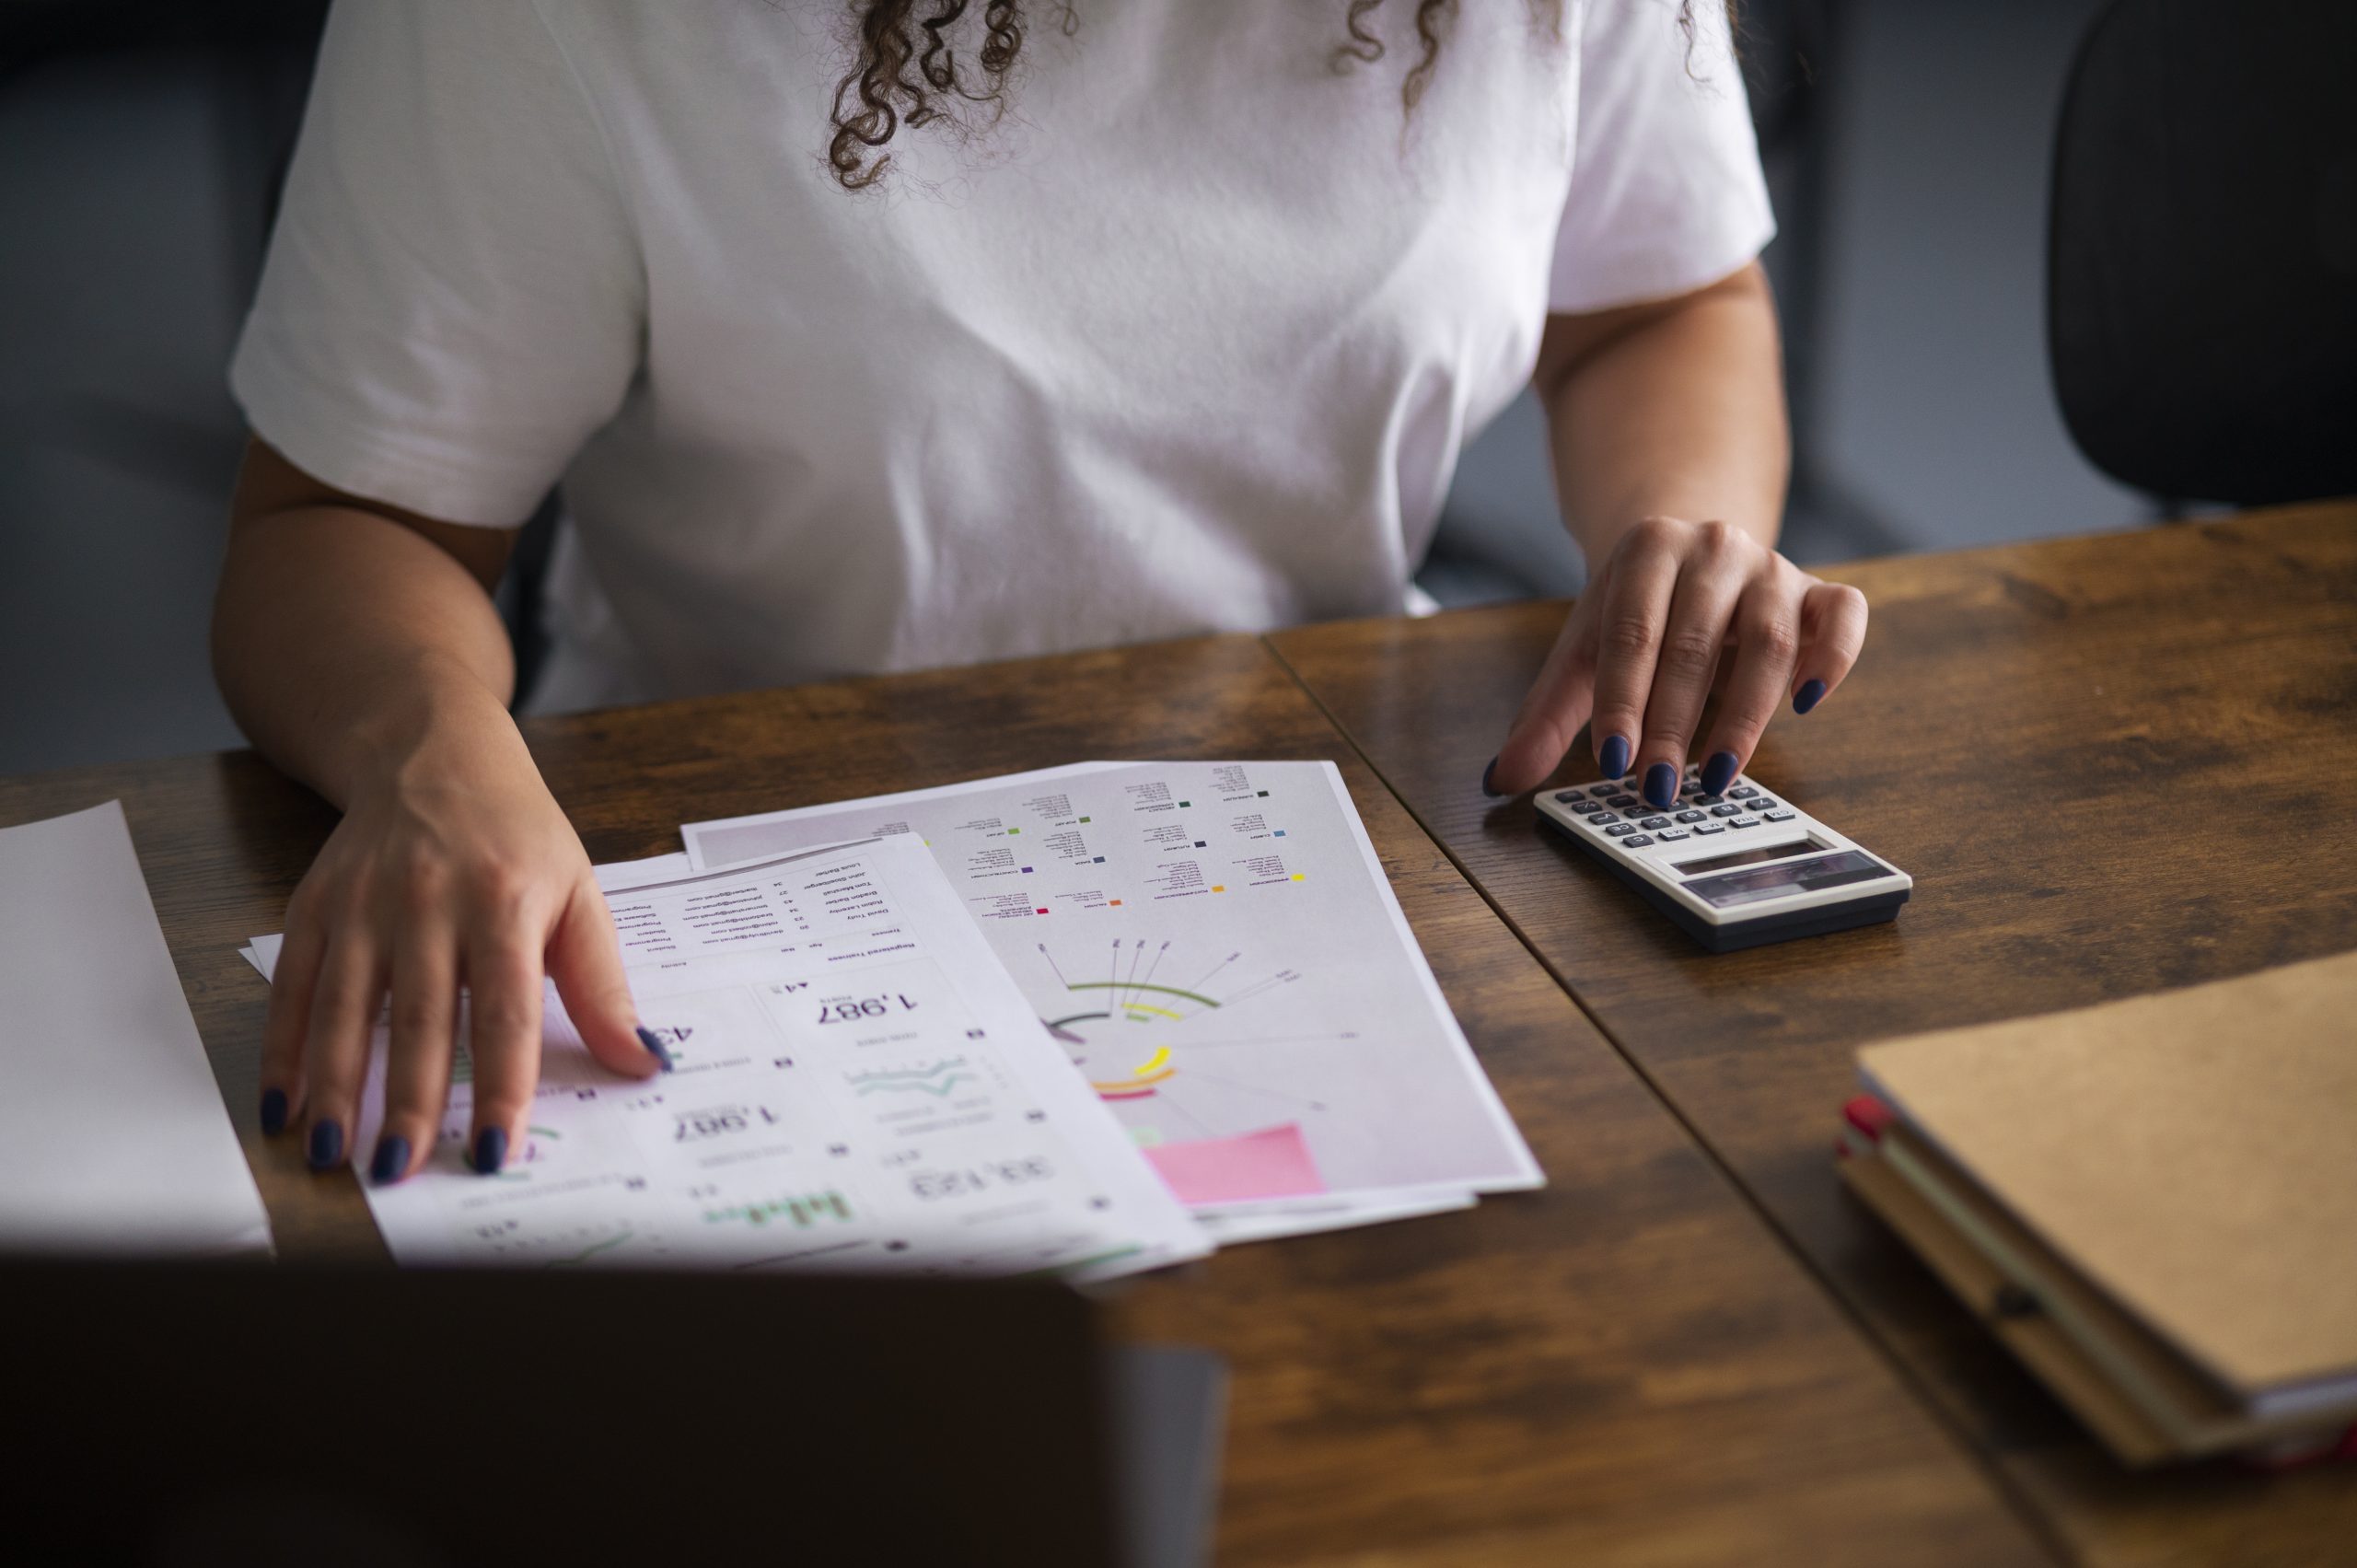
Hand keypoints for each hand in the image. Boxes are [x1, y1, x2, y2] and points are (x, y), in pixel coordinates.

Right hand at [258, 715, 659, 1182]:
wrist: (434, 754)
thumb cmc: (518, 834)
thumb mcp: (579, 894)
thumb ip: (605, 986)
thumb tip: (644, 1061)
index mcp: (506, 901)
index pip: (505, 1012)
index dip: (499, 1085)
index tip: (493, 1149)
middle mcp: (428, 901)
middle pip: (419, 1017)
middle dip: (407, 1101)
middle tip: (401, 1170)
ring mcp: (363, 904)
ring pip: (343, 1009)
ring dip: (335, 1087)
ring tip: (334, 1154)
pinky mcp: (313, 907)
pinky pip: (293, 988)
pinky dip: (281, 1050)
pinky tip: (283, 1106)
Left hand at [1484, 516, 1866, 804]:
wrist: (1692, 550)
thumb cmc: (1635, 611)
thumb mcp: (1584, 651)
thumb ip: (1546, 716)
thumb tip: (1499, 780)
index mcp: (1646, 550)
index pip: (1632, 632)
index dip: (1622, 700)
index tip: (1613, 762)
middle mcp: (1714, 548)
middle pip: (1694, 643)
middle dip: (1673, 723)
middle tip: (1657, 787)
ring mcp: (1773, 567)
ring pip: (1768, 641)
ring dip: (1743, 715)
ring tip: (1716, 775)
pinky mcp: (1822, 593)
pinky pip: (1844, 618)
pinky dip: (1833, 659)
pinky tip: (1806, 705)